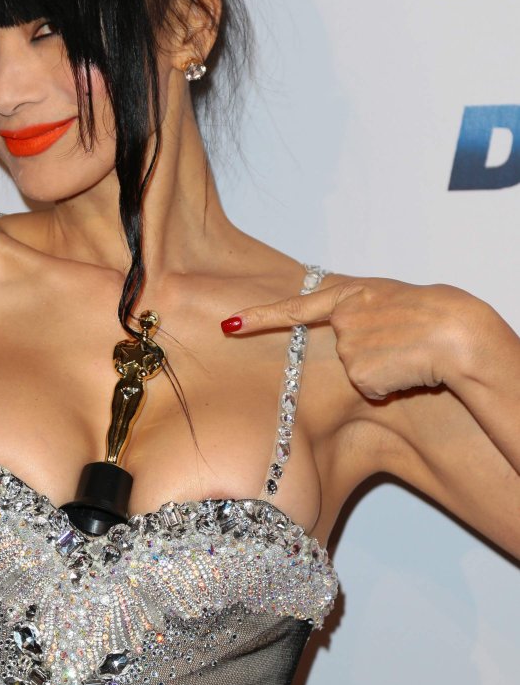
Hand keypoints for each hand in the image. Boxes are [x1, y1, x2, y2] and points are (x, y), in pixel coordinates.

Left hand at [220, 276, 474, 399]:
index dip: (259, 318)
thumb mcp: (387, 296)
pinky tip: (406, 370)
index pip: (294, 308)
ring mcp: (347, 348)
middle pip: (340, 350)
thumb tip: (342, 325)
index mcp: (348, 295)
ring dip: (380, 369)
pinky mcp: (359, 375)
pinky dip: (388, 386)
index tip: (229, 325)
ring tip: (406, 353)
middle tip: (398, 341)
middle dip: (367, 353)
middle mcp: (341, 320)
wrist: (455, 331)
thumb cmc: (430, 312)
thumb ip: (359, 306)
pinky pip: (369, 389)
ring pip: (356, 372)